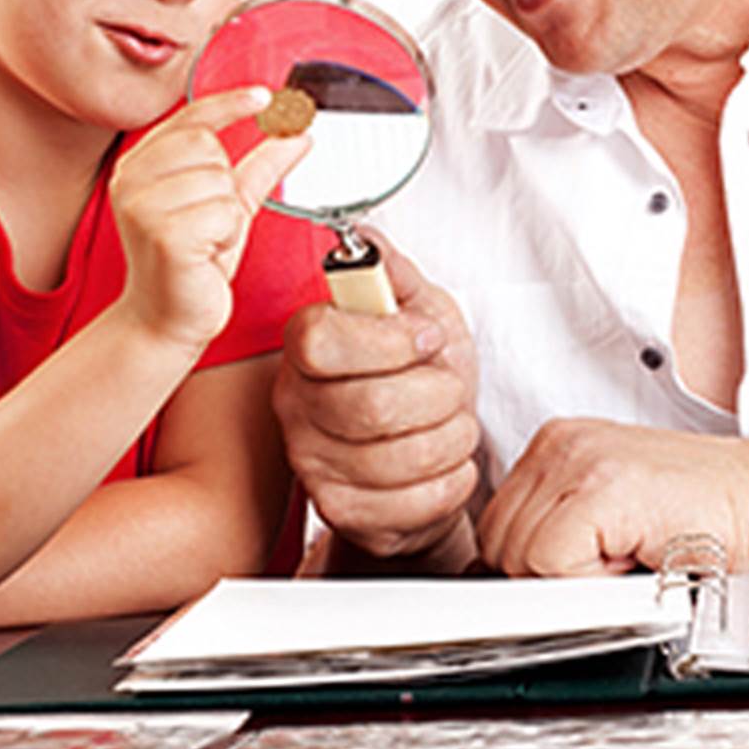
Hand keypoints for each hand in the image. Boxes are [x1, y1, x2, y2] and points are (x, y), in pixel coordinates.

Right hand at [110, 87, 308, 349]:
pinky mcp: (162, 233)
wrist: (166, 320)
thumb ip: (260, 166)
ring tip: (205, 243)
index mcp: (140, 166)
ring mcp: (142, 205)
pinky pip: (225, 212)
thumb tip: (296, 133)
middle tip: (208, 224)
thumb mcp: (229, 206)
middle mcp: (131, 179)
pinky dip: (227, 236)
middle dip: (226, 185)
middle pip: (210, 146)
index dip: (230, 103)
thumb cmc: (192, 264)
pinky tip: (205, 256)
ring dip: (228, 216)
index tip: (265, 96)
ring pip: (221, 182)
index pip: (189, 118)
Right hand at [275, 234, 481, 561]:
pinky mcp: (340, 512)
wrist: (426, 456)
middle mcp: (295, 404)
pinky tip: (447, 464)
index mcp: (306, 344)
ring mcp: (312, 463)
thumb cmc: (419, 379)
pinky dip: (452, 480)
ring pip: (400, 457)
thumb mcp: (419, 310)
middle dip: (439, 395)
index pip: (322, 340)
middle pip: (372, 405)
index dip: (389, 340)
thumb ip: (393, 272)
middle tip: (450, 388)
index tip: (426, 337)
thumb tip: (362, 237)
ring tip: (453, 425)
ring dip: (452, 438)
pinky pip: (412, 502)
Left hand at [476, 419, 748, 576]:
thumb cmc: (703, 517)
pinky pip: (550, 563)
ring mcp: (578, 459)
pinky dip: (591, 582)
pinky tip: (636, 556)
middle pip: (497, 542)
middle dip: (549, 574)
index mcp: (557, 442)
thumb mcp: (613, 510)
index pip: (494, 524)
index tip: (580, 567)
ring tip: (630, 553)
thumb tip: (500, 576)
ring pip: (519, 556)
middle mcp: (560, 442)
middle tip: (616, 560)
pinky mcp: (599, 488)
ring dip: (575, 577)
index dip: (533, 565)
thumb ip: (556, 524)